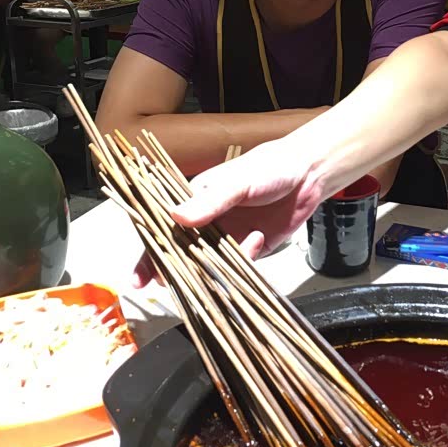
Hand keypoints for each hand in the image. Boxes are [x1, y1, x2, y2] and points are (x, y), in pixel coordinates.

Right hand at [132, 138, 324, 286]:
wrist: (308, 175)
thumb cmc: (268, 167)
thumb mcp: (238, 181)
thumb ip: (211, 201)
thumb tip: (176, 217)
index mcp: (193, 200)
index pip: (162, 229)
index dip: (149, 254)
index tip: (139, 279)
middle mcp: (206, 222)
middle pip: (181, 254)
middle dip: (180, 269)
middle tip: (186, 278)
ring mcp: (227, 237)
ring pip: (208, 265)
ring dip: (216, 268)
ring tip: (232, 253)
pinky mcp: (250, 249)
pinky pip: (238, 267)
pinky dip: (245, 260)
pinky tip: (258, 239)